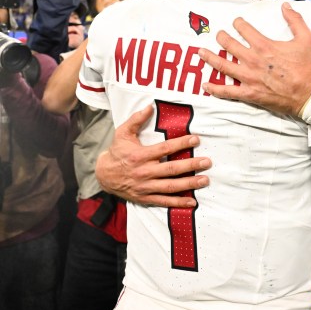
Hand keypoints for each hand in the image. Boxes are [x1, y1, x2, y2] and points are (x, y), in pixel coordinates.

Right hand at [95, 104, 211, 206]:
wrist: (103, 175)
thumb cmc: (117, 152)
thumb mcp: (122, 133)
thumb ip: (136, 119)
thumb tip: (150, 106)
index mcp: (140, 155)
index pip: (165, 148)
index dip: (181, 143)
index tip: (196, 139)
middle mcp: (144, 172)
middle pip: (171, 169)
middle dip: (191, 165)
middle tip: (207, 162)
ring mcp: (145, 187)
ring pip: (171, 186)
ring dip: (189, 184)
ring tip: (205, 180)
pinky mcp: (145, 198)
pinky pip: (164, 201)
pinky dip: (178, 203)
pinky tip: (192, 202)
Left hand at [200, 2, 310, 116]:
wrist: (310, 94)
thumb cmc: (309, 68)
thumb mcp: (306, 39)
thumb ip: (295, 20)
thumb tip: (286, 6)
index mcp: (265, 46)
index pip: (245, 30)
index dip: (239, 23)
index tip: (236, 22)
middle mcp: (253, 60)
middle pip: (230, 45)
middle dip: (222, 37)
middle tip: (219, 34)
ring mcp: (249, 78)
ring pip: (223, 66)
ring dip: (210, 58)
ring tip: (201, 52)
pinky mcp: (250, 93)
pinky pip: (228, 91)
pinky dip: (215, 89)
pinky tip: (206, 85)